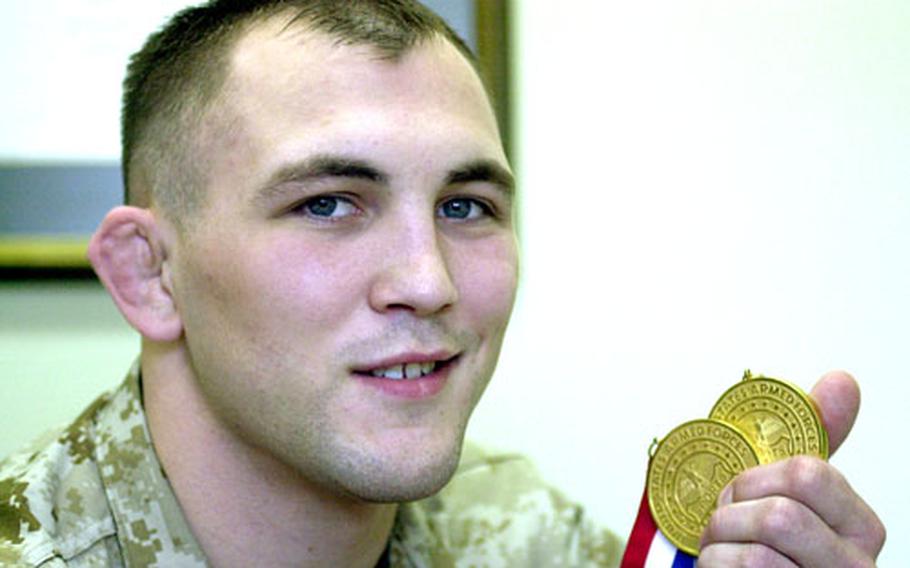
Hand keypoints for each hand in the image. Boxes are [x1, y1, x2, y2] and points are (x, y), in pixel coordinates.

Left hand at [698, 371, 885, 566]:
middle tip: (720, 530)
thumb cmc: (763, 554)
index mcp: (859, 528)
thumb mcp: (786, 497)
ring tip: (719, 559)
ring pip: (755, 557)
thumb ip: (813, 445)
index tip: (740, 493)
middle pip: (779, 515)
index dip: (755, 479)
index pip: (809, 474)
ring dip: (716, 552)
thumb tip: (842, 380)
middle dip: (729, 517)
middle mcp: (854, 567)